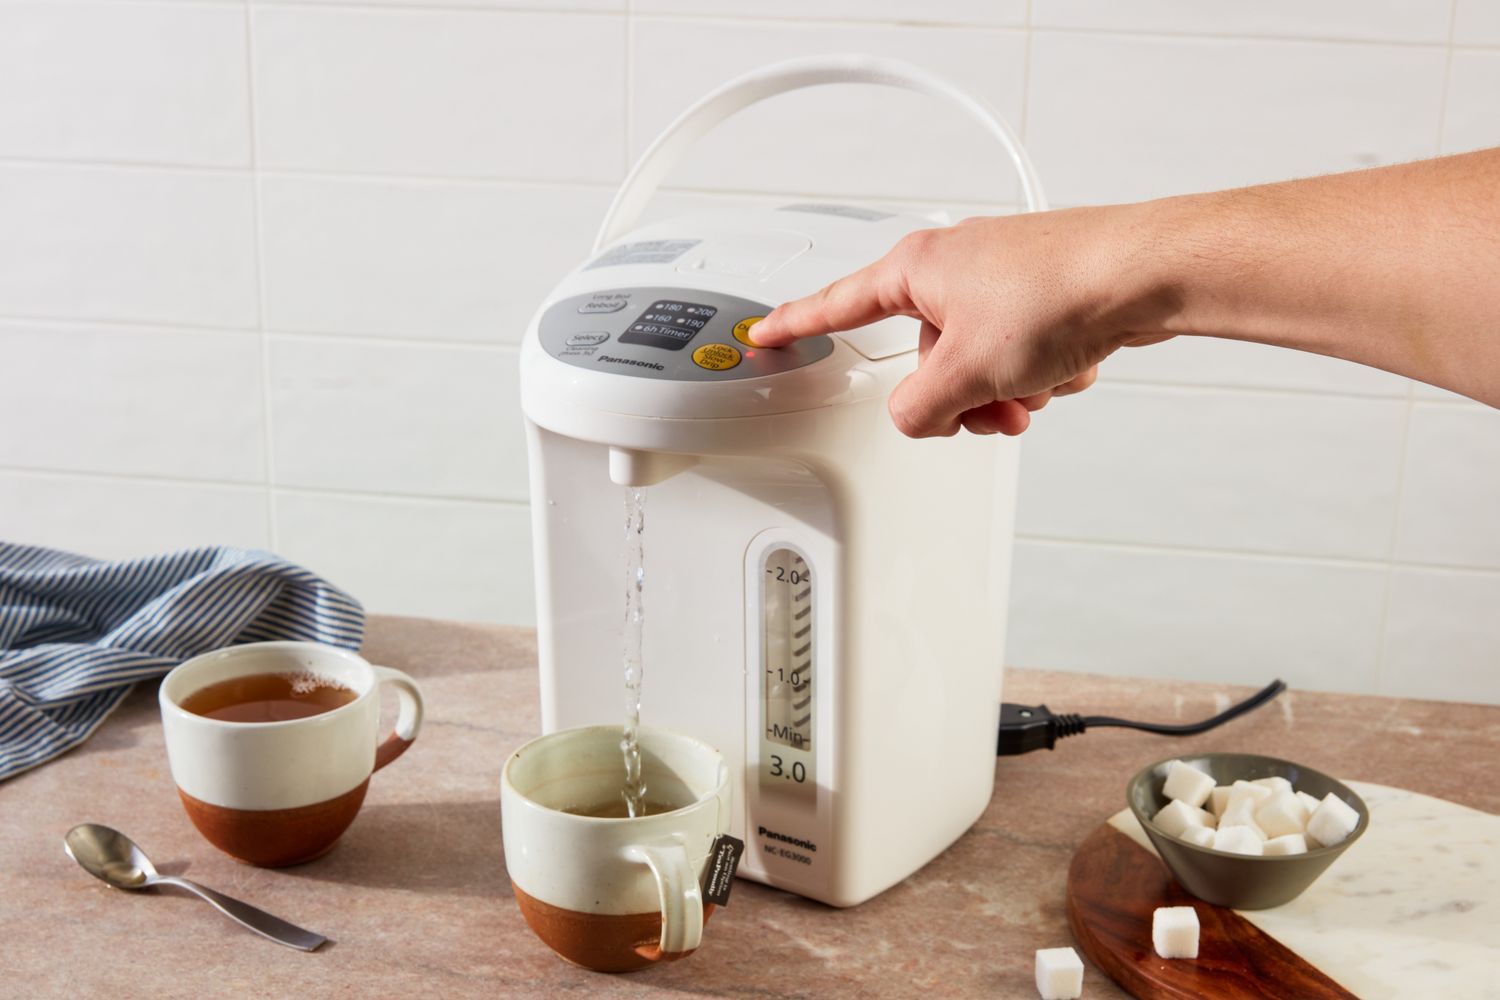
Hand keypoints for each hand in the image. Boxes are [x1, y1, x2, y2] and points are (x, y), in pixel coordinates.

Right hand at [750, 209, 1170, 436]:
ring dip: (1007, 391)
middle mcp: (957, 266)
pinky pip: (1023, 354)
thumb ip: (921, 409)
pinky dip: (1044, 371)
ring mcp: (1005, 280)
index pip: (837, 305)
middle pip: (927, 357)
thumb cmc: (1060, 294)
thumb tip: (917, 417)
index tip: (765, 333)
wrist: (1146, 274)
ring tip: (1038, 388)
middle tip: (989, 408)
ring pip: (980, 362)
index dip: (797, 325)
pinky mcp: (1047, 295)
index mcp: (918, 270)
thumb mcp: (966, 372)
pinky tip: (1068, 366)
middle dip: (961, 395)